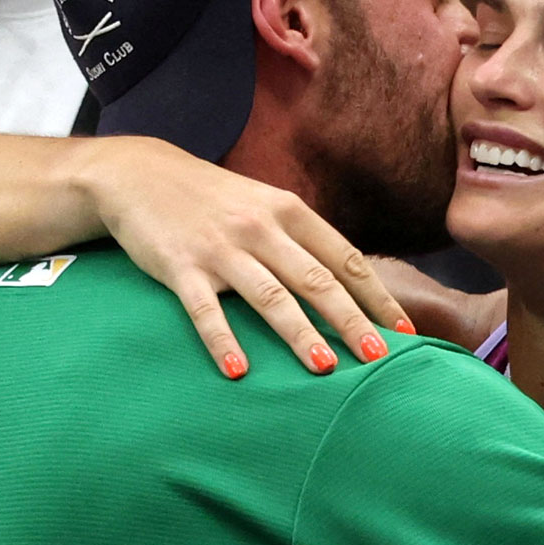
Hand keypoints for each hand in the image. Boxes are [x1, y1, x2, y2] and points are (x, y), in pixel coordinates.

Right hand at [79, 137, 414, 378]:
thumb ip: (302, 240)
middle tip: (380, 358)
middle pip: (315, 280)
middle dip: (351, 320)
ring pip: (269, 295)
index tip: (403, 331)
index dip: (376, 297)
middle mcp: (261, 227)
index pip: (344, 258)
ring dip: (299, 333)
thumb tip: (350, 284)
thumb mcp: (264, 204)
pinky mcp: (180, 266)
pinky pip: (205, 309)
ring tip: (325, 368)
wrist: (140, 173)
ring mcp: (221, 247)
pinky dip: (223, 340)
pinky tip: (238, 371)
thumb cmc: (213, 198)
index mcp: (289, 211)